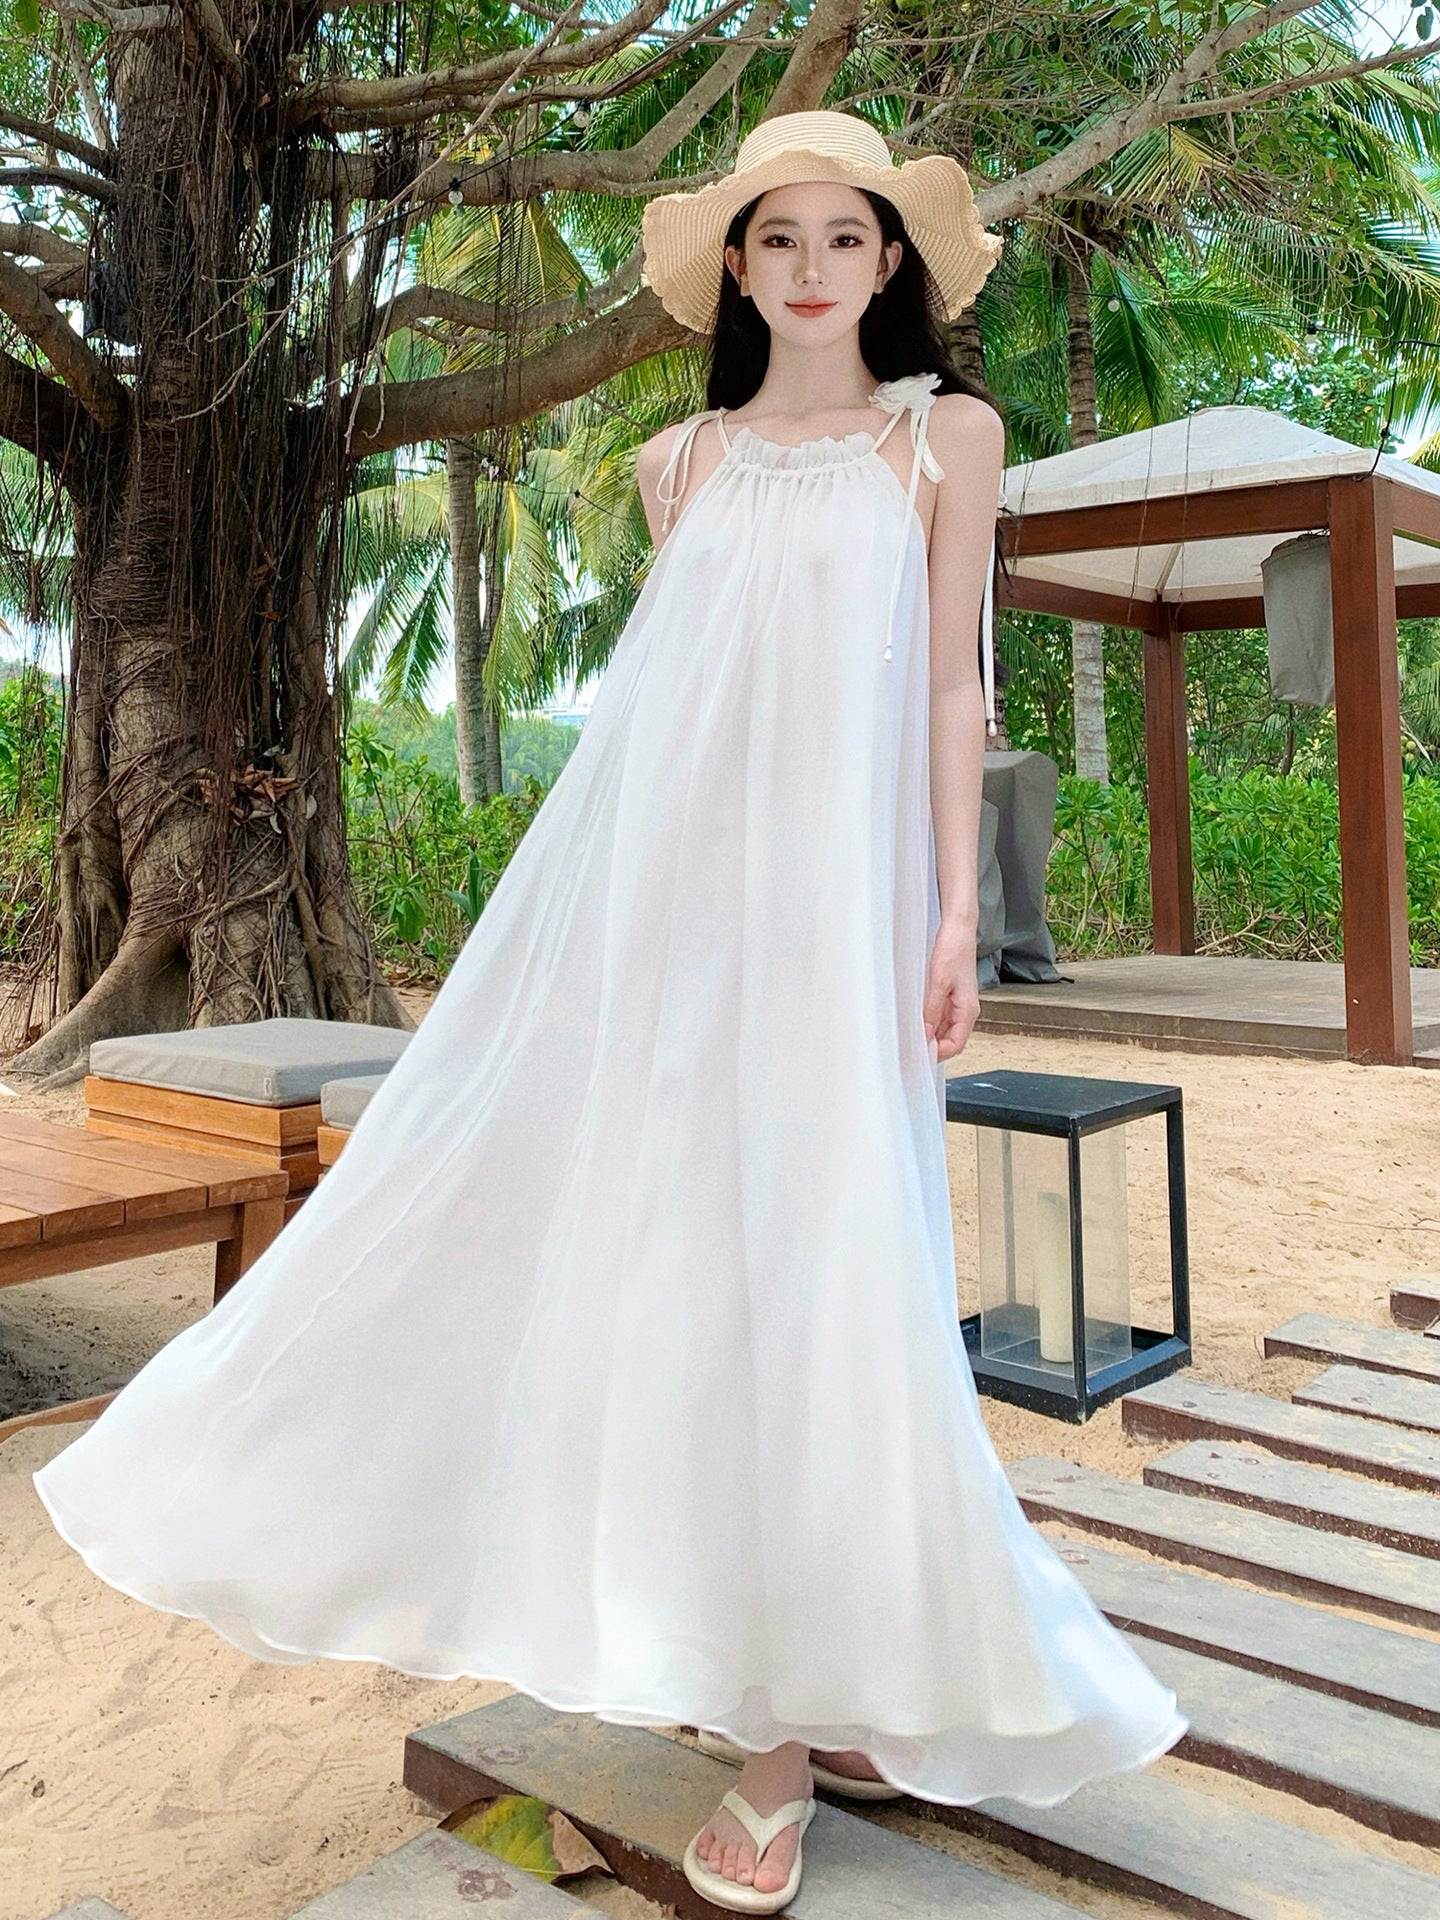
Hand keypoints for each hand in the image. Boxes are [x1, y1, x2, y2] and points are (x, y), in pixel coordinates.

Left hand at [923, 924, 979, 1062]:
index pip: (956, 1045)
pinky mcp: (952, 995)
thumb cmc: (953, 951)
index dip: (938, 1054)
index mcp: (968, 1010)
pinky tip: (916, 1017)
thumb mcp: (939, 982)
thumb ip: (932, 1011)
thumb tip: (925, 1035)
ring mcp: (959, 1003)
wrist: (959, 930)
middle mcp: (966, 1010)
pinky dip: (930, 1020)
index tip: (917, 1054)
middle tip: (909, 1047)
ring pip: (945, 1029)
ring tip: (910, 1034)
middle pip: (950, 1040)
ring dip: (930, 1034)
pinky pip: (941, 1016)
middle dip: (932, 1046)